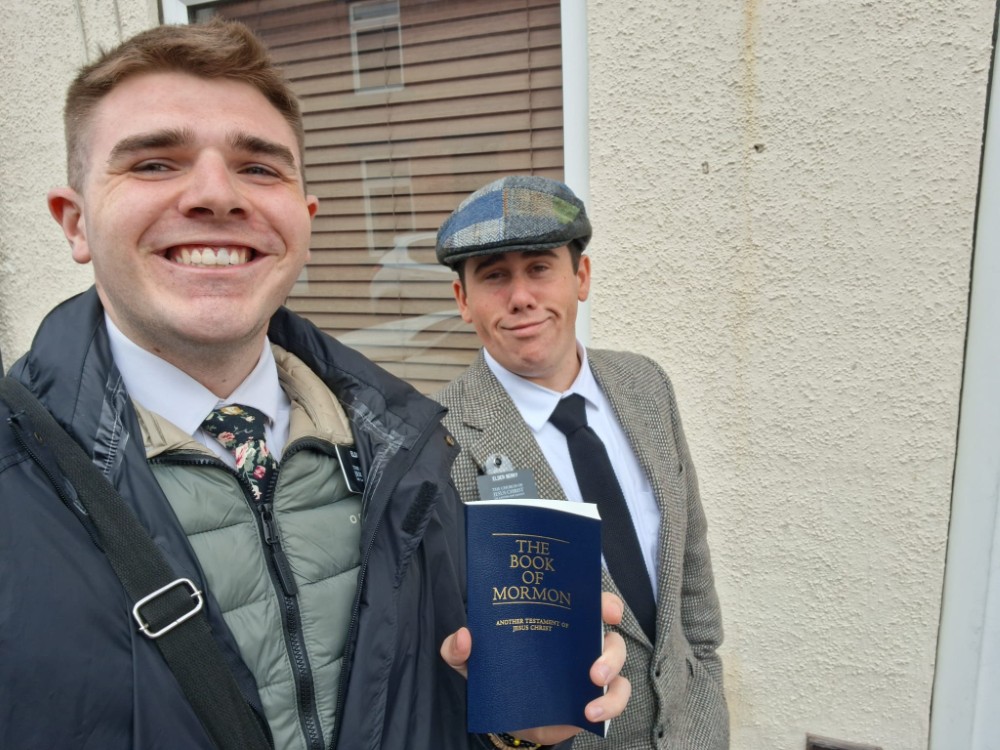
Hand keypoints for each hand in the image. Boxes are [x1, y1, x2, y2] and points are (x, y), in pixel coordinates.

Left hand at [440, 592, 630, 744]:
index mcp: (557, 623)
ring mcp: (591, 670)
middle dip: (611, 645)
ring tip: (593, 685)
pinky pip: (617, 698)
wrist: (506, 716)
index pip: (586, 602)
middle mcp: (580, 642)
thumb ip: (458, 648)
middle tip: (594, 664)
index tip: (608, 610)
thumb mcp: (472, 661)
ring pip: (618, 663)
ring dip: (611, 673)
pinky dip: (610, 705)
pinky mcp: (595, 698)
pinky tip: (591, 713)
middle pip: (610, 634)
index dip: (603, 601)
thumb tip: (465, 637)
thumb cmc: (497, 674)